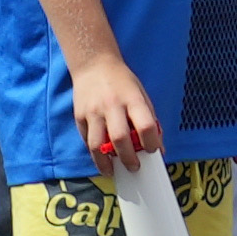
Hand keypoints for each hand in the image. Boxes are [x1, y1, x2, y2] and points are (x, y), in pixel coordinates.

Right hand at [72, 51, 160, 171]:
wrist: (93, 65)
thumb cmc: (122, 82)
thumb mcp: (141, 95)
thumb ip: (149, 120)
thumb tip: (157, 147)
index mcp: (132, 99)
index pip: (145, 125)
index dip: (152, 142)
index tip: (153, 151)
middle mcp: (111, 105)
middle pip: (120, 139)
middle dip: (128, 158)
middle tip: (134, 167)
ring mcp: (93, 112)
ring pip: (97, 145)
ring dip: (105, 163)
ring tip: (112, 170)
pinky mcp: (79, 117)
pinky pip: (87, 141)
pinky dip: (94, 153)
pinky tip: (101, 158)